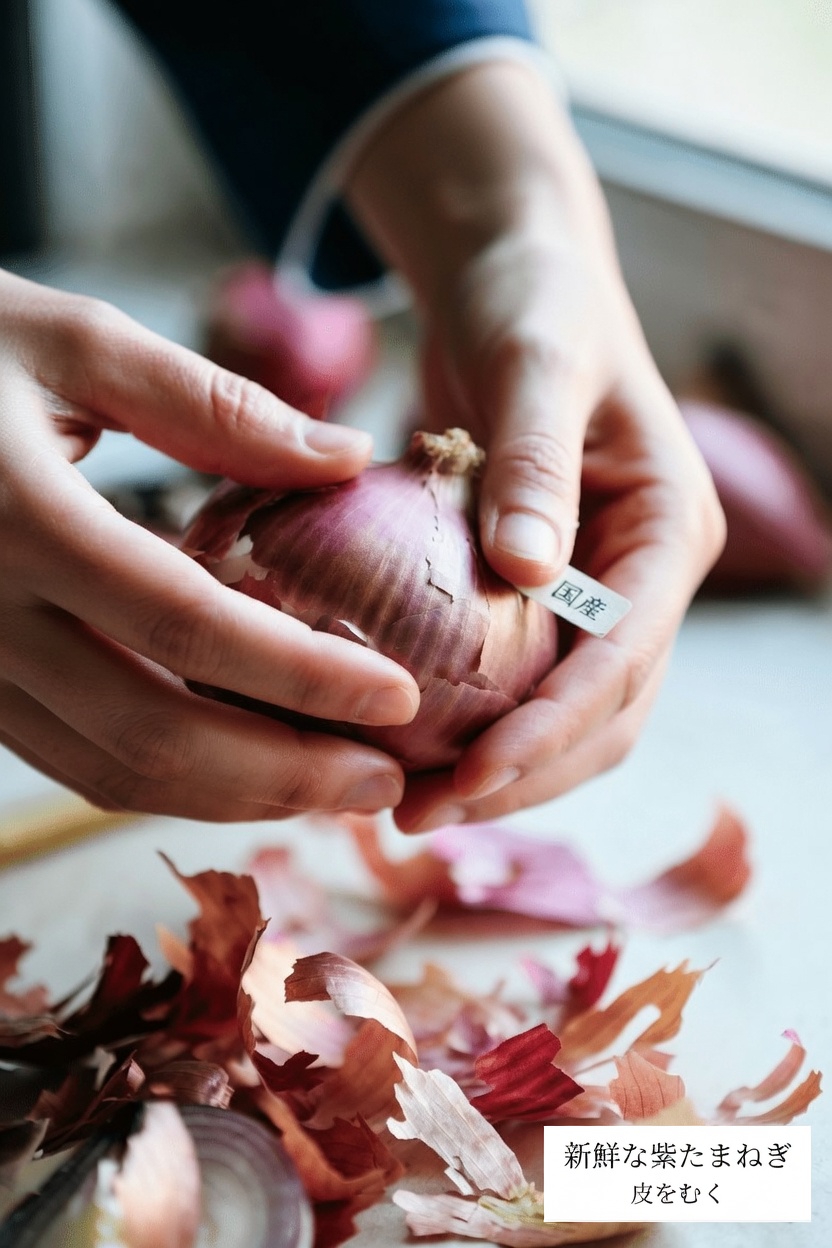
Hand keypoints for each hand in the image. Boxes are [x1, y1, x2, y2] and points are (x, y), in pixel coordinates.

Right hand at [0, 270, 417, 820]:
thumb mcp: (72, 341)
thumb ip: (210, 404)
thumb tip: (347, 460)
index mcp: (17, 517)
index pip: (185, 624)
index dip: (300, 676)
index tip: (399, 698)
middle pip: (150, 734)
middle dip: (283, 775)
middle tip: (386, 785)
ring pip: (109, 771)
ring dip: (234, 798)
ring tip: (336, 790)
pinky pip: (75, 759)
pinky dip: (172, 781)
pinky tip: (246, 768)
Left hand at [348, 59, 724, 830]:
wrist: (510, 277)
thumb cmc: (530, 300)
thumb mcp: (533, 361)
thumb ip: (534, 460)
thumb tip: (530, 570)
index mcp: (667, 531)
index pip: (624, 656)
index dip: (551, 730)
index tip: (467, 779)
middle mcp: (643, 576)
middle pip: (603, 713)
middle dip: (520, 774)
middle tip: (416, 812)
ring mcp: (593, 591)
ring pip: (564, 716)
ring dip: (496, 768)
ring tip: (404, 799)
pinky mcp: (539, 594)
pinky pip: (514, 679)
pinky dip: (468, 721)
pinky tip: (399, 738)